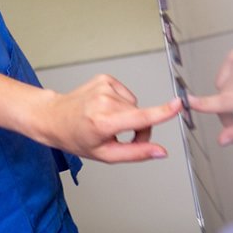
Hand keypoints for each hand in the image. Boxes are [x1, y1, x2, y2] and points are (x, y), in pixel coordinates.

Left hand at [30, 74, 180, 162]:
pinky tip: (105, 108)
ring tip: (109, 122)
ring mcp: (103, 87)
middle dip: (140, 129)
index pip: (139, 118)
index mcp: (103, 121)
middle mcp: (104, 101)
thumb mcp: (105, 154)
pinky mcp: (104, 78)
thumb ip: (136, 153)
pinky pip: (127, 95)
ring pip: (135, 105)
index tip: (178, 104)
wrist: (54, 116)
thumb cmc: (76, 137)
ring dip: (129, 116)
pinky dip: (121, 103)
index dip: (162, 113)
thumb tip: (161, 151)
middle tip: (120, 137)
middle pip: (142, 116)